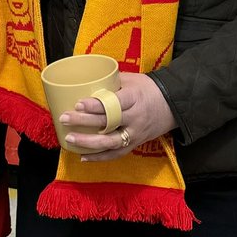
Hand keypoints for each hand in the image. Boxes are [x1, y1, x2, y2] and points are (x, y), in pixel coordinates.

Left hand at [58, 72, 175, 162]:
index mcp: (134, 99)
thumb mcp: (132, 79)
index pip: (113, 104)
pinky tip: (83, 156)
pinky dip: (99, 157)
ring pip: (110, 142)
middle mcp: (135, 118)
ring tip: (69, 138)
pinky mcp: (134, 144)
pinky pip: (116, 154)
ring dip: (88, 142)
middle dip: (84, 121)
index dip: (95, 105)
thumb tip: (85, 80)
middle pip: (107, 122)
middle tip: (64, 118)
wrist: (172, 106)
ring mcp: (135, 134)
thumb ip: (110, 81)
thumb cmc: (147, 89)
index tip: (78, 104)